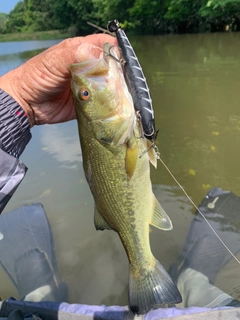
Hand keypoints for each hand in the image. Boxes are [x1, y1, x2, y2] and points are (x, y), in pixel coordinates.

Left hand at [0, 34, 116, 126]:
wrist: (28, 104)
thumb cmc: (37, 77)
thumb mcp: (55, 61)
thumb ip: (76, 55)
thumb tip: (100, 55)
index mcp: (81, 51)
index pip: (103, 44)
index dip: (113, 49)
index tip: (119, 60)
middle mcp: (88, 67)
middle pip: (110, 65)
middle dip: (117, 71)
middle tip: (117, 80)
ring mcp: (90, 85)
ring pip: (110, 84)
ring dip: (115, 89)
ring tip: (116, 93)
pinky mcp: (89, 102)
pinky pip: (104, 102)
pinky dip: (109, 103)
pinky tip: (111, 104)